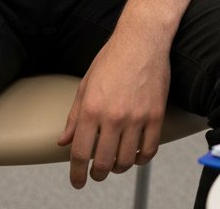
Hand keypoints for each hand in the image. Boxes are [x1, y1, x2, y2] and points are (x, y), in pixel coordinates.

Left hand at [57, 33, 170, 188]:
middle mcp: (113, 115)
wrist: (143, 38)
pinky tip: (137, 154)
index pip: (79, 153)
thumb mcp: (86, 84)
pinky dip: (142, 158)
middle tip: (97, 173)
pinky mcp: (156, 114)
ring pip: (127, 160)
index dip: (76, 173)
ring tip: (116, 162)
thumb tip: (64, 141)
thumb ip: (74, 116)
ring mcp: (137, 116)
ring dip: (118, 167)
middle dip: (97, 174)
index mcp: (92, 108)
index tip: (78, 181)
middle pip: (103, 162)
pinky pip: (150, 149)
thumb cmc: (114, 56)